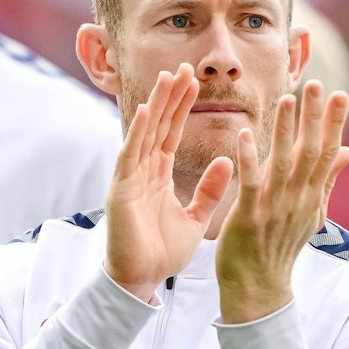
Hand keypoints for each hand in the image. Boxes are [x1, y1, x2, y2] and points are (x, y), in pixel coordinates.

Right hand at [103, 64, 232, 302]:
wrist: (141, 281)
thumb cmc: (162, 253)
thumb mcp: (195, 218)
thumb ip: (210, 191)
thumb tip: (227, 162)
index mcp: (158, 175)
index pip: (171, 132)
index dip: (182, 106)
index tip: (195, 81)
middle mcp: (142, 171)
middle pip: (158, 125)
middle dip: (171, 96)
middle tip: (184, 66)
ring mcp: (130, 178)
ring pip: (144, 133)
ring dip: (156, 105)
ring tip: (168, 77)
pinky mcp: (120, 190)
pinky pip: (129, 156)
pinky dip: (137, 132)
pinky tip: (147, 111)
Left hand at [215, 81, 348, 323]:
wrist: (259, 288)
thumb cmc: (281, 246)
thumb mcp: (311, 212)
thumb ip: (327, 180)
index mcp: (312, 195)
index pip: (328, 153)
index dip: (333, 123)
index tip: (339, 94)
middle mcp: (298, 199)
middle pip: (310, 152)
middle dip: (313, 118)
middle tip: (316, 85)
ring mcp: (275, 208)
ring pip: (282, 163)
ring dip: (285, 131)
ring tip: (287, 100)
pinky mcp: (249, 217)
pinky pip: (250, 184)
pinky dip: (248, 159)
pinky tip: (245, 134)